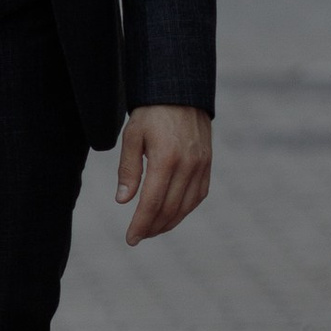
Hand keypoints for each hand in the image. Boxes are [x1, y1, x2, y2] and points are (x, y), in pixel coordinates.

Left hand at [115, 105, 210, 246]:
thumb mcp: (132, 136)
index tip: (131, 239)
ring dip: (169, 222)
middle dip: (153, 227)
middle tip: (138, 236)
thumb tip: (123, 201)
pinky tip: (172, 214)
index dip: (141, 224)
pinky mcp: (208, 163)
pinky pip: (199, 195)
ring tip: (152, 229)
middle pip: (170, 208)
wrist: (180, 91)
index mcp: (166, 158)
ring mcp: (201, 165)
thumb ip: (128, 170)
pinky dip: (185, 209)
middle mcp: (188, 165)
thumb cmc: (151, 112)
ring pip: (186, 206)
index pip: (152, 202)